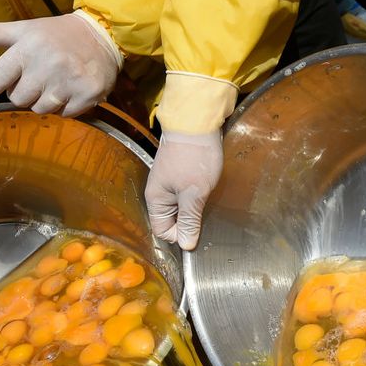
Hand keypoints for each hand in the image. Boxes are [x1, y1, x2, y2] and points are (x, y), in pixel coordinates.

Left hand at [0, 13, 119, 116]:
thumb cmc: (56, 34)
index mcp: (26, 49)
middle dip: (25, 92)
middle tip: (38, 76)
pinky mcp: (87, 94)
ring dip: (45, 101)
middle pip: (19, 100)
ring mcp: (68, 82)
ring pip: (41, 110)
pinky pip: (64, 114)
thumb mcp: (22, 29)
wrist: (102, 35)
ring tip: (56, 81)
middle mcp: (46, 66)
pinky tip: (71, 89)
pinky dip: (66, 106)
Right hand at [145, 130, 222, 249]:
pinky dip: (198, 198)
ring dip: (195, 210)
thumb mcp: (194, 193)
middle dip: (189, 223)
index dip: (180, 236)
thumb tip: (186, 245)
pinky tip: (208, 192)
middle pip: (172, 221)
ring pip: (181, 208)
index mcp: (156, 200)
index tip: (198, 232)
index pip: (163, 231)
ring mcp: (170, 183)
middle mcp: (159, 193)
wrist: (197, 120)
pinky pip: (187, 195)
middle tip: (206, 217)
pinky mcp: (181, 175)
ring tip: (208, 202)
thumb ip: (189, 220)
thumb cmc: (194, 156)